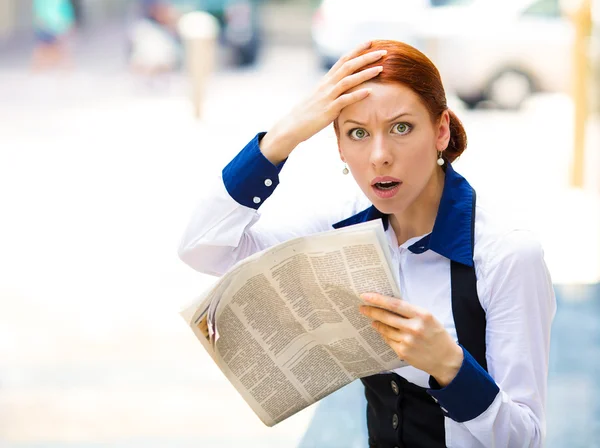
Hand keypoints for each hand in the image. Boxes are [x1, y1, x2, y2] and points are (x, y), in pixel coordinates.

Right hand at [260, 42, 386, 164]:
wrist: (292, 126)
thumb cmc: (307, 114)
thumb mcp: (320, 97)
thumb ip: (331, 90)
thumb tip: (343, 88)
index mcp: (326, 81)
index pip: (343, 60)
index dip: (357, 50)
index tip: (371, 42)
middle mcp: (327, 85)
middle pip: (349, 66)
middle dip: (366, 57)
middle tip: (383, 51)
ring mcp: (327, 97)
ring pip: (348, 80)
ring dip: (365, 73)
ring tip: (381, 68)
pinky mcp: (328, 110)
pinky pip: (345, 100)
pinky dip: (357, 95)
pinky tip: (370, 92)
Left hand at [359, 293, 463, 386]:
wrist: (446, 359)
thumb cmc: (437, 335)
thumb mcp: (428, 318)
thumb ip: (410, 312)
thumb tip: (389, 305)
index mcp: (422, 315)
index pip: (395, 304)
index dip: (378, 299)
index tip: (366, 295)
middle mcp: (414, 328)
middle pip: (386, 317)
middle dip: (371, 311)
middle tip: (362, 307)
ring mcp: (407, 341)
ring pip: (385, 329)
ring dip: (377, 324)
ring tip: (373, 320)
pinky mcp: (403, 352)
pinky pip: (388, 340)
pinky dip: (385, 335)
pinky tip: (384, 332)